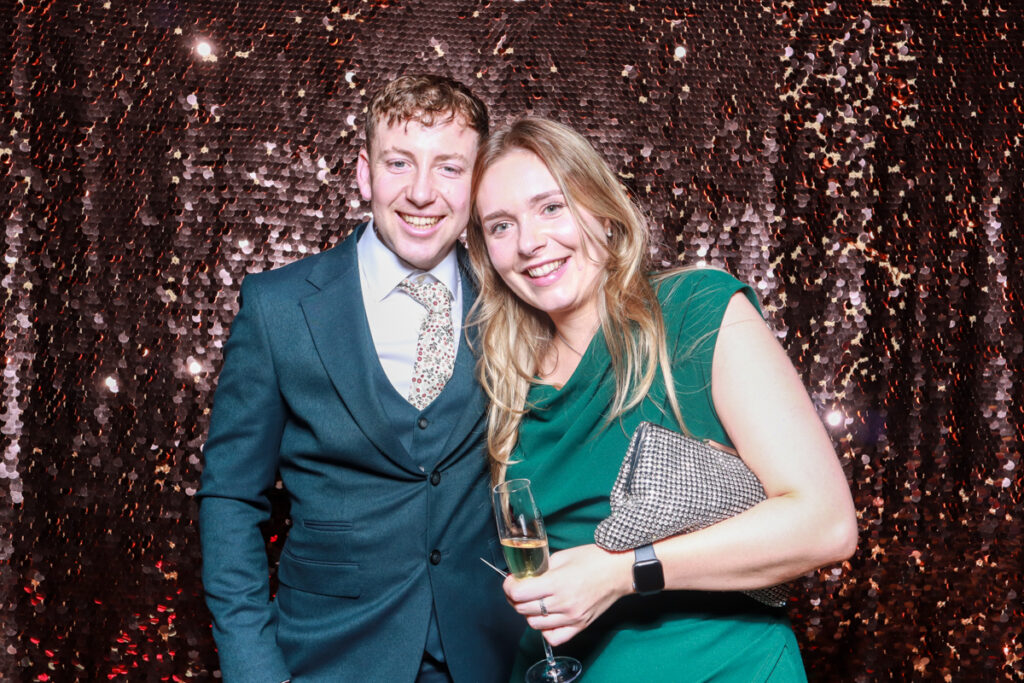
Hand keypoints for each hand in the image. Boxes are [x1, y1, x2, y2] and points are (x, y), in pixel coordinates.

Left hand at [502, 544, 632, 646]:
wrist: (619, 571)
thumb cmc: (594, 559)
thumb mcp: (563, 556)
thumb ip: (542, 568)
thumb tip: (525, 575)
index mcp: (557, 583)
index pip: (519, 593)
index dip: (509, 586)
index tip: (511, 581)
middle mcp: (563, 603)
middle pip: (523, 609)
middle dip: (515, 598)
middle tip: (519, 589)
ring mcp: (571, 617)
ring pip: (534, 624)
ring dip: (528, 613)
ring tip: (533, 602)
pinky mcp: (580, 626)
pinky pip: (554, 637)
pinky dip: (545, 629)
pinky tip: (547, 618)